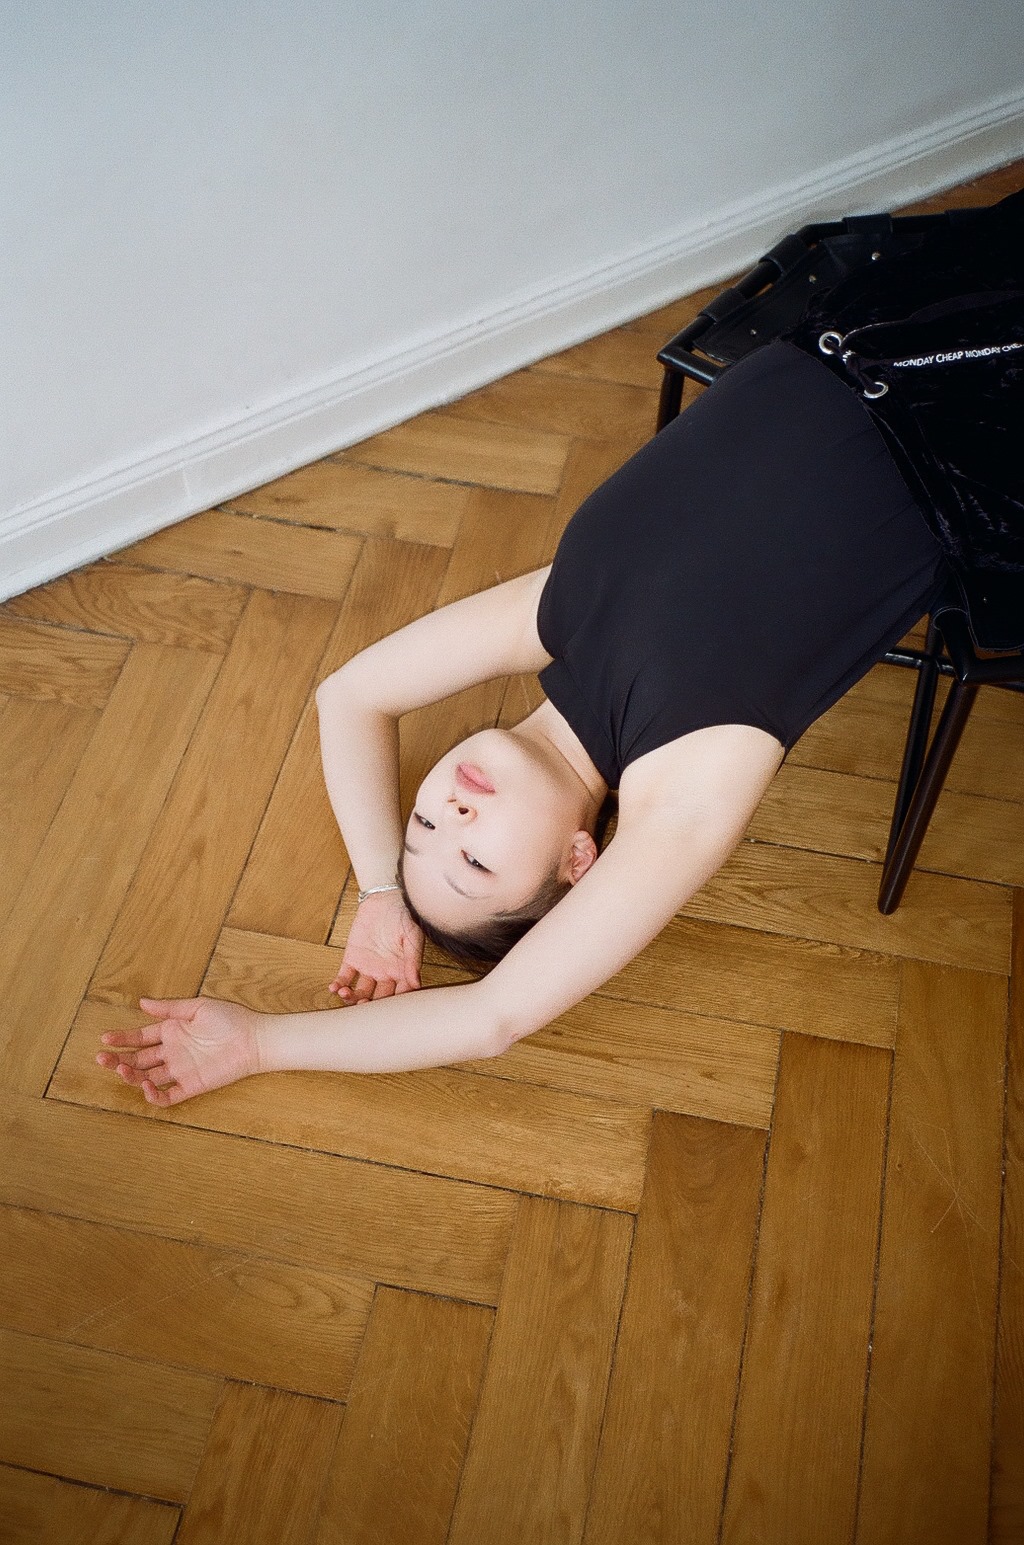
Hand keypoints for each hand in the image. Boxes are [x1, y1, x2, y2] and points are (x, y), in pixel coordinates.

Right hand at [96, 996, 261, 1106]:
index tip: (105, 1038)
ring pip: (148, 1077)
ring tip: (121, 1070)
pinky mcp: (192, 1085)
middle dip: (118, 1059)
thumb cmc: (230, 1019)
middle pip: (138, 1059)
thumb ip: (169, 1008)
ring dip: (131, 1076)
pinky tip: (145, 1087)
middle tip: (102, 1058)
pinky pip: (168, 1096)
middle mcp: (173, 1052)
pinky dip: (154, 1096)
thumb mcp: (197, 1007)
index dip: (122, 1039)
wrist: (255, 1038)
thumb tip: (141, 1002)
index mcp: (172, 1032)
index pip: (140, 1038)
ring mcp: (181, 1070)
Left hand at [330, 890, 423, 1003]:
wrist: (386, 897)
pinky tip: (335, 988)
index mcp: (403, 971)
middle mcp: (386, 973)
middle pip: (378, 999)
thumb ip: (413, 960)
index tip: (388, 1014)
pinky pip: (345, 976)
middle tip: (363, 1009)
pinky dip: (338, 984)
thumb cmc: (405, 915)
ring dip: (353, 998)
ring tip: (346, 996)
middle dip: (371, 1007)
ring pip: (360, 991)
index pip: (400, 995)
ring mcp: (368, 967)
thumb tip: (416, 984)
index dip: (394, 1006)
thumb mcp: (412, 936)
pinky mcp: (352, 958)